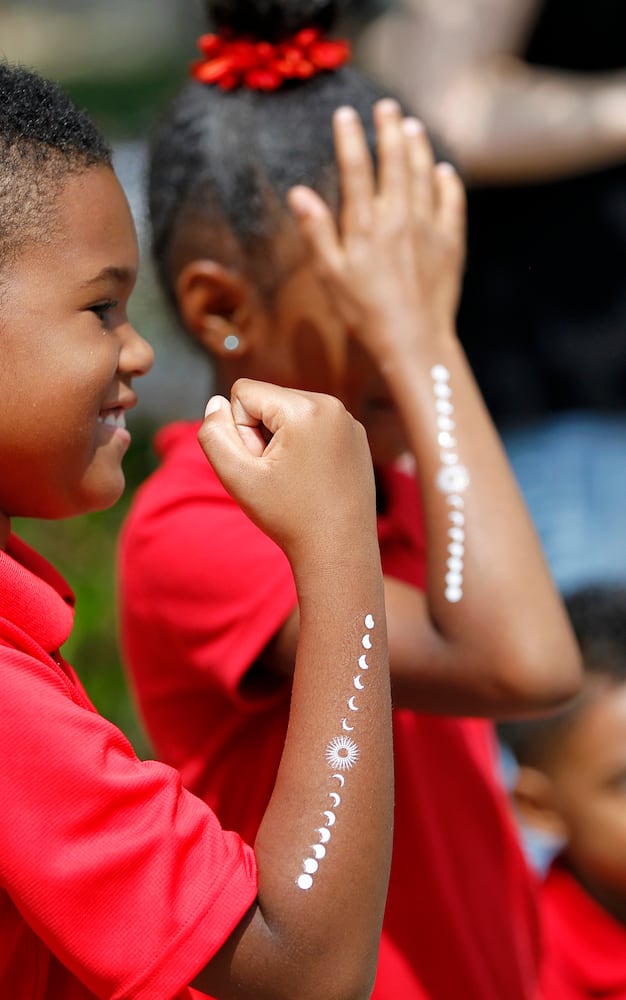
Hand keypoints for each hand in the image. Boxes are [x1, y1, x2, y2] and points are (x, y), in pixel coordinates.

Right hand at [198, 379, 376, 562]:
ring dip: (282, 441)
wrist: (340, 551)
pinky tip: (312, 479)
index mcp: (305, 408)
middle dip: (262, 434)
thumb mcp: (238, 477)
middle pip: (268, 400)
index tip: (261, 465)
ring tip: (295, 478)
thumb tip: (217, 403)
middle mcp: (332, 405)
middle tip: (279, 476)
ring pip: (289, 413)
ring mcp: (348, 421)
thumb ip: (214, 435)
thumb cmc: (289, 517)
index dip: (240, 431)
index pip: (244, 393)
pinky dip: (304, 447)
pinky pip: (313, 426)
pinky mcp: (356, 436)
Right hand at [287, 99, 465, 371]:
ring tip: (413, 126)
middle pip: (395, 160)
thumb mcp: (330, 276)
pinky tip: (443, 171)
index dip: (350, 137)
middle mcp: (399, 217)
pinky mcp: (451, 243)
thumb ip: (316, 232)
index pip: (356, 169)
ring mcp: (428, 228)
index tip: (346, 114)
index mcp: (366, 225)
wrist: (414, 340)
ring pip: (424, 174)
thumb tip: (298, 192)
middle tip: (386, 108)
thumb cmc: (364, 313)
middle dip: (389, 129)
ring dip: (418, 146)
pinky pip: (451, 202)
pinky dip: (447, 182)